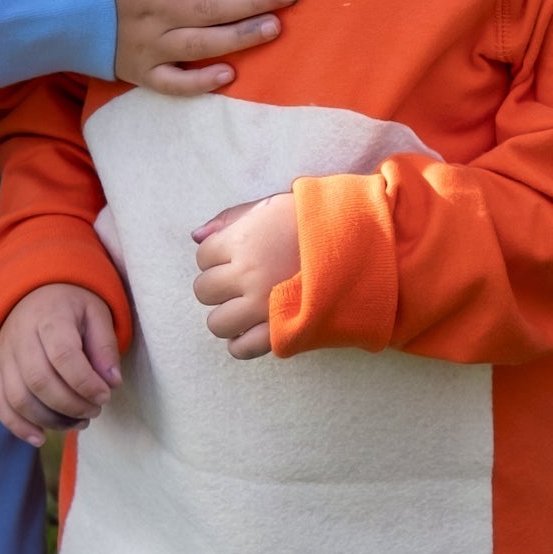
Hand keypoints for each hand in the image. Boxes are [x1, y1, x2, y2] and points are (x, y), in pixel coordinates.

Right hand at [0, 284, 123, 446]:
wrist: (31, 292)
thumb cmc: (70, 306)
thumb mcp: (96, 312)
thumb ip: (105, 345)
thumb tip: (112, 382)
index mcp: (50, 317)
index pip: (63, 356)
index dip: (86, 383)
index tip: (106, 395)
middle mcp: (20, 336)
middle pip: (40, 381)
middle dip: (72, 405)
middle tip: (95, 410)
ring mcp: (4, 355)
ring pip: (19, 398)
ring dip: (51, 419)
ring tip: (78, 421)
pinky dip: (18, 426)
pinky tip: (40, 437)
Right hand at [106, 0, 299, 93]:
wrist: (65, 13)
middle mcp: (154, 12)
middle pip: (211, 7)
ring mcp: (148, 46)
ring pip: (199, 44)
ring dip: (239, 37)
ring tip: (274, 27)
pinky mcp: (142, 73)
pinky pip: (172, 83)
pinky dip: (199, 83)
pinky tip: (228, 76)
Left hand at [190, 193, 300, 358]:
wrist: (356, 244)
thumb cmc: (312, 220)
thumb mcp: (268, 205)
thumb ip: (230, 218)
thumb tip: (195, 235)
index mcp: (241, 241)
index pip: (203, 256)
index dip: (218, 255)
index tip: (237, 253)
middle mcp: (246, 274)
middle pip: (204, 290)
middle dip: (219, 284)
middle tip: (241, 279)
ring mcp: (262, 306)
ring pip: (217, 322)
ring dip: (227, 315)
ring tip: (245, 306)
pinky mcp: (279, 330)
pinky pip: (242, 348)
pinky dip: (240, 342)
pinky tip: (250, 329)